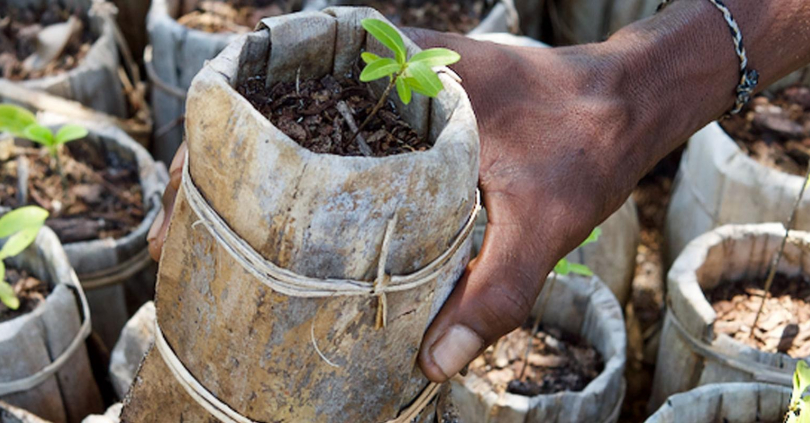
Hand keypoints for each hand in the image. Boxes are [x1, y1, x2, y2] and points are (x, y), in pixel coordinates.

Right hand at [147, 31, 658, 382]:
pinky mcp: (400, 121)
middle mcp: (375, 80)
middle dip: (215, 175)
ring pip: (290, 133)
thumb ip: (495, 289)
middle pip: (264, 117)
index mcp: (390, 81)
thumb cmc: (585, 146)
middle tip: (185, 244)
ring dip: (250, 181)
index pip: (270, 98)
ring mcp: (383, 99)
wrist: (629, 101)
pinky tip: (282, 240)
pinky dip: (299, 185)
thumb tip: (432, 367)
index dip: (211, 149)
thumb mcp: (543, 222)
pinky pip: (331, 147)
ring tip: (213, 246)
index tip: (181, 206)